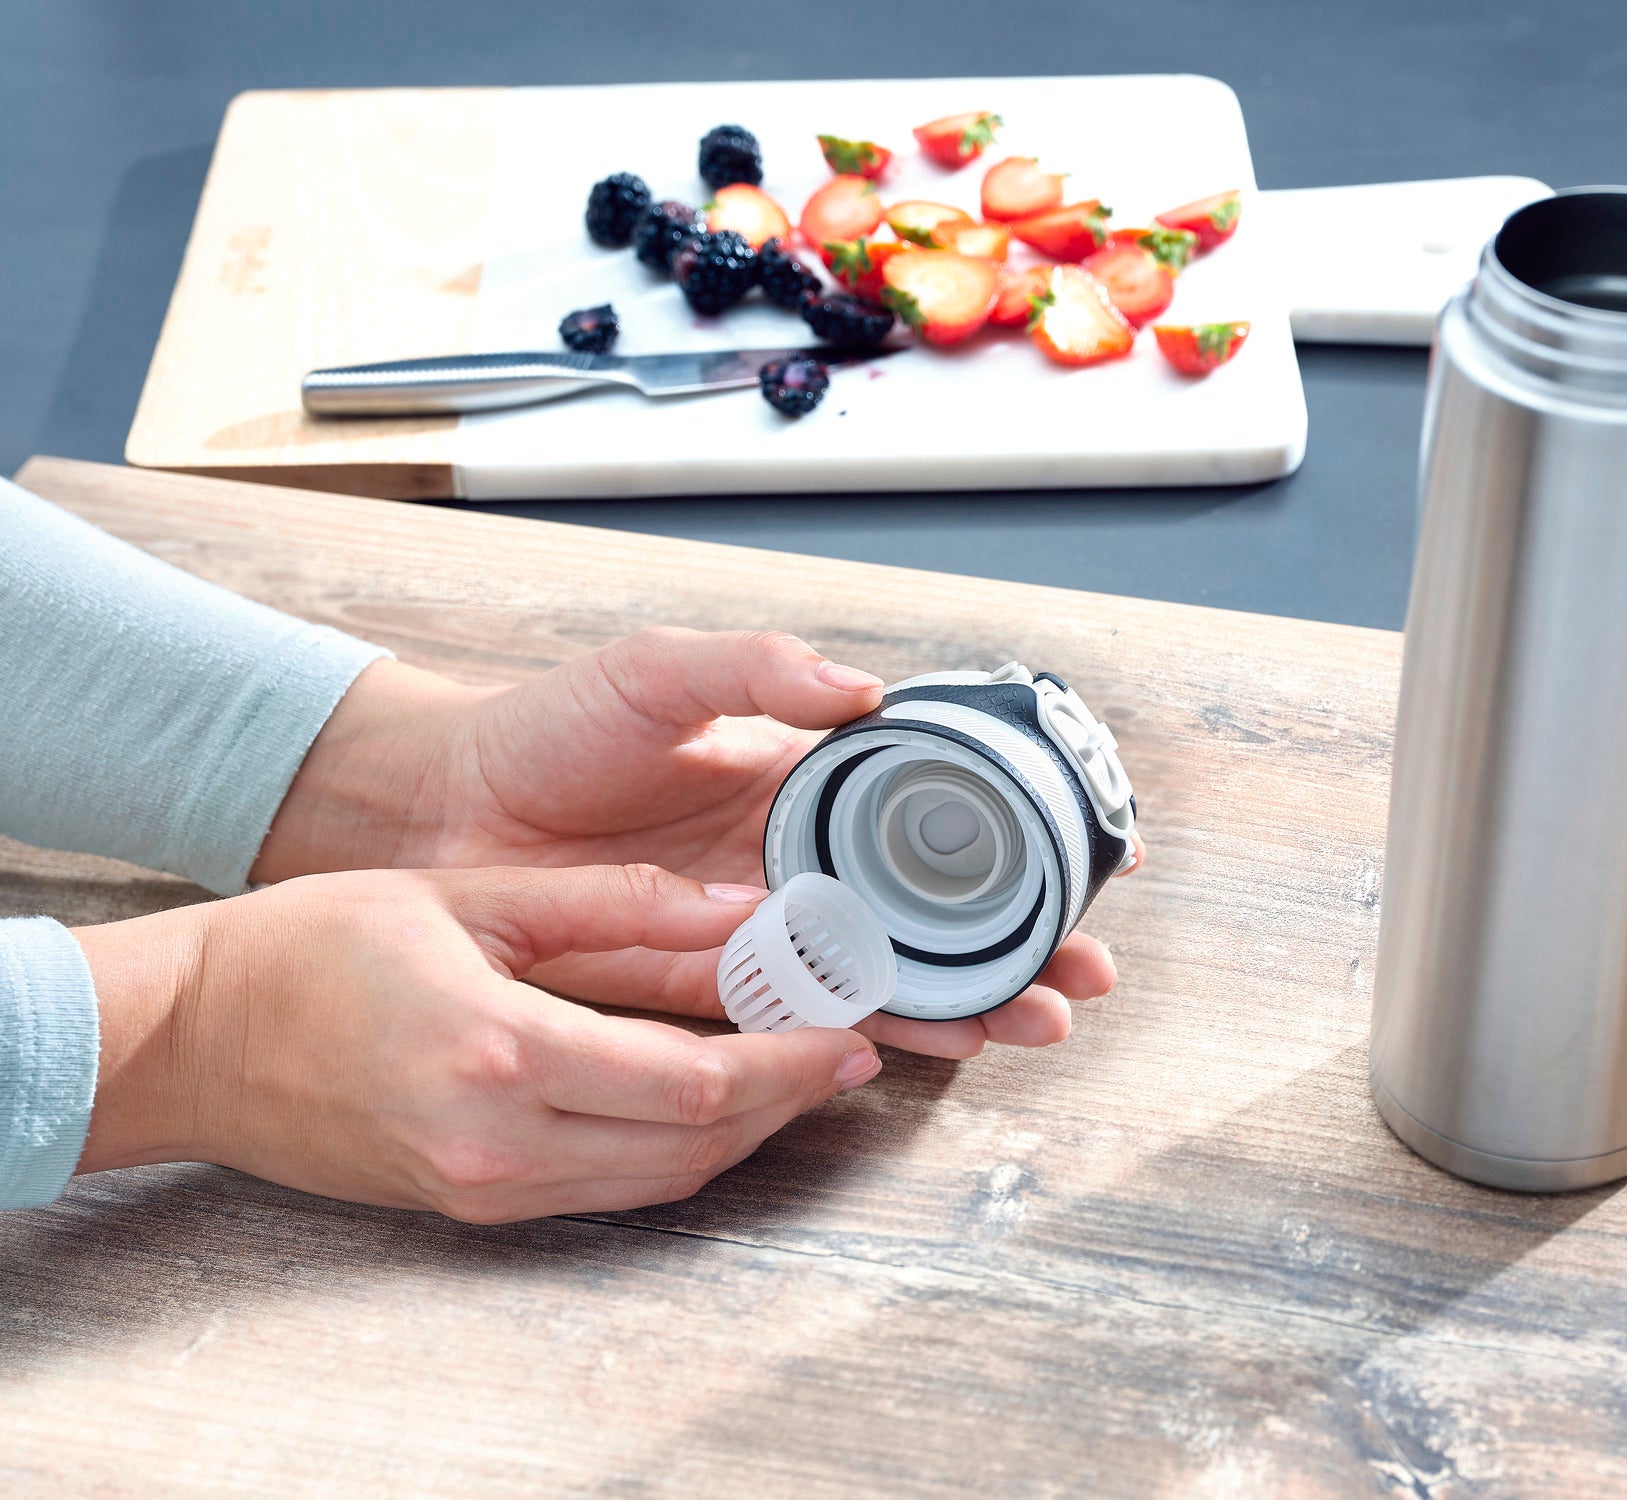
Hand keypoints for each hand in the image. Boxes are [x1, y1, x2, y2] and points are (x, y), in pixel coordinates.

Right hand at [72, 864, 879, 1220]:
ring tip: (797, 1074)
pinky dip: (674, 1151)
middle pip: (694, 1145)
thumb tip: (734, 904)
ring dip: (742, 1134)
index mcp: (502, 1053)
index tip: (849, 1030)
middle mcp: (498, 1144)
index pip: (692, 1083)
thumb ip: (613, 904)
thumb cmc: (311, 949)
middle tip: (848, 1052)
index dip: (789, 1063)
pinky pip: (607, 1190)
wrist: (190, 1039)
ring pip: (659, 1180)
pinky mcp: (470, 1204)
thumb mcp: (471, 898)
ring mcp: (482, 1188)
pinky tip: (707, 1102)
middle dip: (788, 1102)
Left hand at [254, 630, 1137, 1056]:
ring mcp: (754, 937)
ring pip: (882, 979)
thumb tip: (862, 687)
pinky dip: (869, 1036)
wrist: (438, 814)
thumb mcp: (655, 673)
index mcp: (797, 789)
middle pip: (927, 917)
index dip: (1003, 841)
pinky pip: (799, 1022)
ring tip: (1033, 1019)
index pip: (926, 819)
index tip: (1078, 855)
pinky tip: (930, 1044)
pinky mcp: (703, 995)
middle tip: (1081, 971)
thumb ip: (756, 671)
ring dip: (962, 1002)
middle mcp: (791, 870)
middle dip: (1011, 945)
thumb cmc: (543, 733)